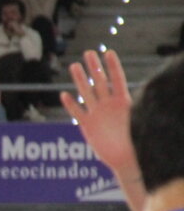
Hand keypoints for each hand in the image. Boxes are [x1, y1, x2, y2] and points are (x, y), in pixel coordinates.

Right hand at [61, 50, 136, 173]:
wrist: (125, 159)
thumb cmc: (136, 141)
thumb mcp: (138, 121)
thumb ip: (136, 108)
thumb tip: (146, 94)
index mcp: (123, 102)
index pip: (117, 79)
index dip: (113, 66)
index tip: (108, 52)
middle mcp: (108, 105)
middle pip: (100, 82)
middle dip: (94, 67)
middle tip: (88, 53)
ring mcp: (97, 114)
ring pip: (87, 93)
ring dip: (80, 80)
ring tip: (74, 66)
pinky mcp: (87, 126)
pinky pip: (77, 113)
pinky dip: (71, 105)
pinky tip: (64, 95)